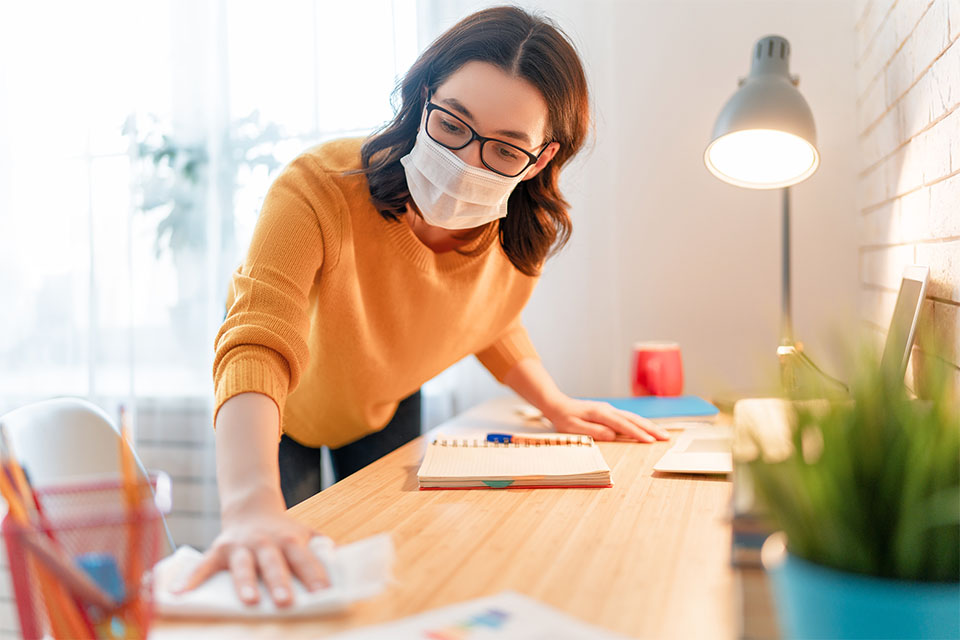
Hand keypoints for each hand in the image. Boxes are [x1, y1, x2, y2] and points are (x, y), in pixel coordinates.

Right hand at [172, 498, 328, 607]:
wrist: (252, 509)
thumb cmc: (283, 533)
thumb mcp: (306, 534)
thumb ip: (323, 548)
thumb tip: (344, 563)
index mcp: (290, 539)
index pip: (305, 559)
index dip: (315, 575)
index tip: (324, 593)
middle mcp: (265, 541)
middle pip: (273, 562)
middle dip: (280, 581)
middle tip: (286, 601)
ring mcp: (240, 545)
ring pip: (243, 565)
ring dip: (245, 583)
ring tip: (249, 602)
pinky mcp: (218, 549)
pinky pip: (204, 565)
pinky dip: (190, 579)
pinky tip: (178, 594)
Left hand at [542, 397, 669, 442]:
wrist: (558, 405)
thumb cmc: (564, 418)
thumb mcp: (574, 428)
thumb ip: (593, 431)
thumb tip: (612, 435)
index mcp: (599, 413)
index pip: (622, 425)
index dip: (637, 433)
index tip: (650, 441)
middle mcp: (608, 409)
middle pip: (633, 419)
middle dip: (651, 428)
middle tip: (666, 437)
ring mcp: (610, 409)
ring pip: (633, 417)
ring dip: (648, 425)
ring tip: (663, 434)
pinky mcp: (609, 412)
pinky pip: (628, 418)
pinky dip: (640, 423)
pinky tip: (648, 428)